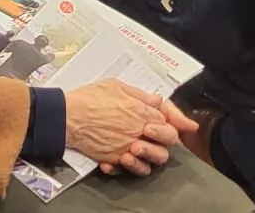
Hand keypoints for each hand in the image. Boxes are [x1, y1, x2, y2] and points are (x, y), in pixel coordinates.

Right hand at [63, 80, 195, 175]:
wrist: (66, 116)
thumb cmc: (88, 98)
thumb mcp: (115, 85)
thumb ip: (139, 94)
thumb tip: (156, 100)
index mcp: (142, 111)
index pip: (169, 118)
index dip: (179, 120)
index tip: (189, 125)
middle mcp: (139, 131)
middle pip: (168, 142)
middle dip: (165, 138)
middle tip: (152, 132)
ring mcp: (127, 147)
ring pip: (152, 160)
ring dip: (149, 156)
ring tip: (137, 147)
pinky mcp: (114, 158)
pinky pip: (128, 168)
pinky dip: (126, 165)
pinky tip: (119, 156)